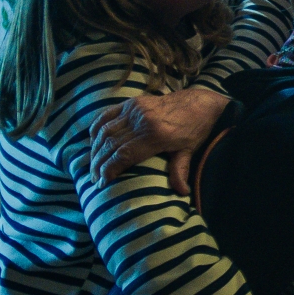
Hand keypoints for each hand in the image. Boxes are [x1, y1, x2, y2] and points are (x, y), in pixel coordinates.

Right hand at [88, 86, 228, 190]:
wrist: (200, 103)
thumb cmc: (195, 130)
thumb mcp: (189, 151)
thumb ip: (180, 171)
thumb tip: (182, 192)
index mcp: (156, 135)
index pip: (124, 154)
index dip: (109, 169)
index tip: (102, 183)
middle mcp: (142, 120)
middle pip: (111, 144)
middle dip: (99, 163)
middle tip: (94, 178)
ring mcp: (135, 109)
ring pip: (105, 130)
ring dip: (95, 148)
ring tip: (93, 165)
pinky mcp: (132, 102)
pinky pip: (107, 114)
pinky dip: (97, 128)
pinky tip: (93, 142)